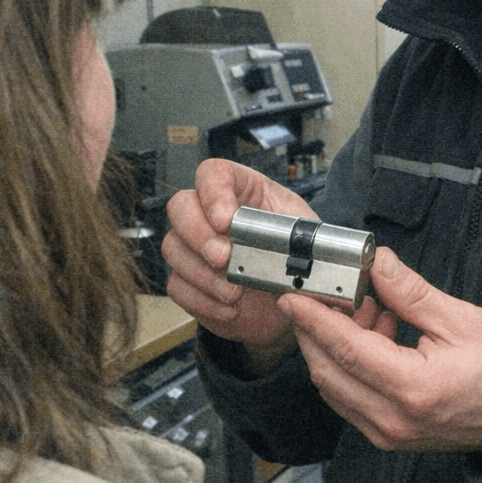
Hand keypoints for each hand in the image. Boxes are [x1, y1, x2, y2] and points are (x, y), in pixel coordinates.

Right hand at [162, 159, 316, 359]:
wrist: (289, 299)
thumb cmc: (297, 257)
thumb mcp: (308, 236)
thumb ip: (301, 235)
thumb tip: (298, 245)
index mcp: (243, 191)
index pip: (213, 173)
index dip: (213, 193)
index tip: (227, 221)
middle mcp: (209, 213)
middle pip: (180, 206)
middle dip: (199, 234)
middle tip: (225, 259)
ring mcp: (193, 247)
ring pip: (173, 248)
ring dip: (203, 274)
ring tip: (235, 293)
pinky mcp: (187, 279)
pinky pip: (177, 286)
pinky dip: (203, 301)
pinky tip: (230, 309)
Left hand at [279, 247, 481, 452]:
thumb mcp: (460, 320)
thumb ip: (411, 293)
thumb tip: (376, 263)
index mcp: (412, 388)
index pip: (345, 349)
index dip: (314, 319)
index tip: (292, 295)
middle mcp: (391, 418)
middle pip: (327, 371)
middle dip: (317, 330)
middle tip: (328, 293)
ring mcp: (387, 433)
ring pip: (334, 386)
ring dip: (334, 347)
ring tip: (368, 310)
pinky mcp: (387, 436)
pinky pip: (349, 399)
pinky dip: (349, 366)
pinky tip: (374, 336)